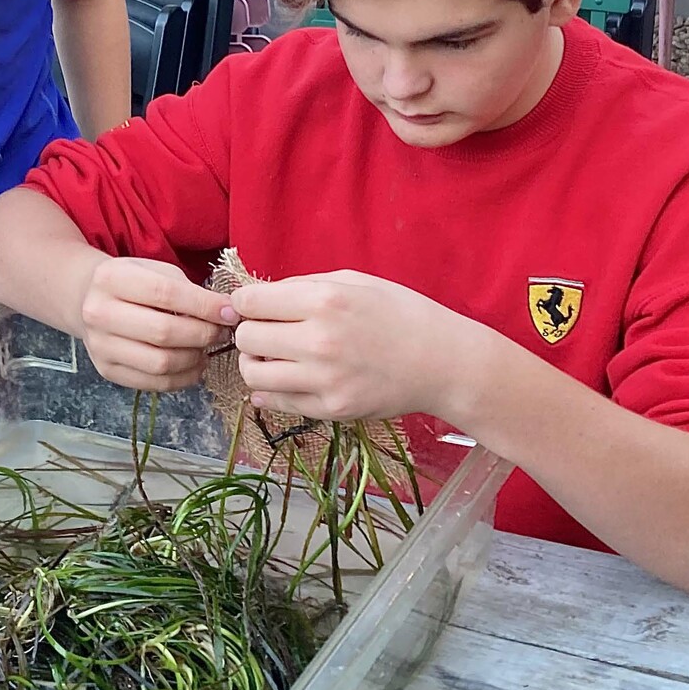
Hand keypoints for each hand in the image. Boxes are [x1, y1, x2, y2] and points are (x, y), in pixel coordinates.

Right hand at [77, 257, 232, 392]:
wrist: (88, 300)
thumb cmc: (132, 283)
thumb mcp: (155, 271)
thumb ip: (188, 290)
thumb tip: (226, 314)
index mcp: (111, 278)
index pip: (165, 294)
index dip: (204, 306)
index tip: (229, 313)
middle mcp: (99, 313)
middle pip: (163, 332)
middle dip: (202, 334)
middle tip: (221, 332)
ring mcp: (100, 346)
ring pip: (160, 363)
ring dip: (194, 359)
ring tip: (207, 348)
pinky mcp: (107, 371)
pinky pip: (154, 383)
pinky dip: (183, 378)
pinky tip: (194, 364)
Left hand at [229, 270, 470, 422]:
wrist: (443, 361)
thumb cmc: (399, 313)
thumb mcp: (354, 281)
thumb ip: (304, 285)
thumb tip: (260, 295)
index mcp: (324, 300)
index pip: (249, 302)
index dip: (246, 303)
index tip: (256, 307)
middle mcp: (319, 340)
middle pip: (245, 338)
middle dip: (251, 333)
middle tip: (269, 333)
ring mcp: (325, 379)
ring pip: (253, 374)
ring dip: (257, 364)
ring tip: (276, 357)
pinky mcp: (331, 408)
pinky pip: (276, 401)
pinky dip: (271, 390)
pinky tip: (287, 378)